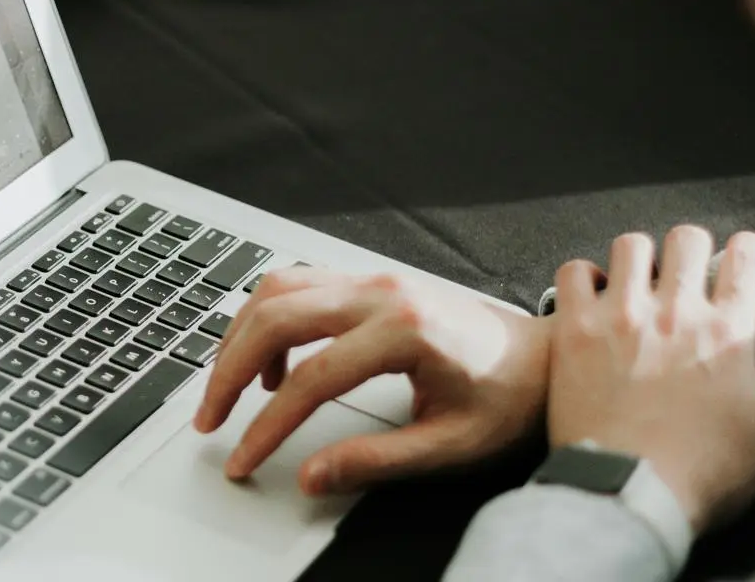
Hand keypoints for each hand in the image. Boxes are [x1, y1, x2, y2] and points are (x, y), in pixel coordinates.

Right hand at [193, 267, 552, 495]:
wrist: (543, 359)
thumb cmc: (508, 397)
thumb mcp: (449, 444)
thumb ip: (377, 461)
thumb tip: (313, 476)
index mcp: (406, 330)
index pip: (310, 379)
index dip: (267, 426)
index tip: (244, 459)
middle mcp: (384, 292)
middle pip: (276, 318)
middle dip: (229, 372)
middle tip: (211, 419)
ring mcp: (374, 278)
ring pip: (277, 290)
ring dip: (240, 337)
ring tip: (230, 392)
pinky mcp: (370, 280)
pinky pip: (298, 284)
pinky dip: (268, 319)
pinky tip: (273, 365)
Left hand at [546, 227, 754, 531]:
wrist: (625, 497)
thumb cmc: (700, 479)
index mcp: (729, 333)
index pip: (746, 255)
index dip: (746, 252)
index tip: (739, 265)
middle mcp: (676, 313)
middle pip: (687, 238)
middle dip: (690, 251)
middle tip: (684, 277)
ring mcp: (621, 316)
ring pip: (631, 245)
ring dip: (637, 260)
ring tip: (636, 284)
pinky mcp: (574, 330)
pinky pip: (574, 272)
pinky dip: (584, 278)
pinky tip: (591, 299)